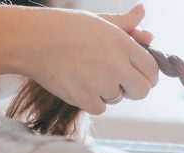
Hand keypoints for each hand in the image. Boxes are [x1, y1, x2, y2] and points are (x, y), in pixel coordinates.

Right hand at [20, 3, 159, 115]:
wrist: (32, 40)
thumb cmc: (64, 28)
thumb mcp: (98, 21)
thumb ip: (124, 23)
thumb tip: (142, 12)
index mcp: (122, 43)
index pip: (152, 68)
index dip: (149, 76)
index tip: (141, 77)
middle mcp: (116, 64)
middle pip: (142, 90)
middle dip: (134, 89)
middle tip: (121, 84)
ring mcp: (101, 83)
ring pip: (117, 98)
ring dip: (107, 92)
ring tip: (87, 73)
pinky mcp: (85, 98)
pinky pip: (100, 108)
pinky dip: (91, 101)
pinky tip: (79, 84)